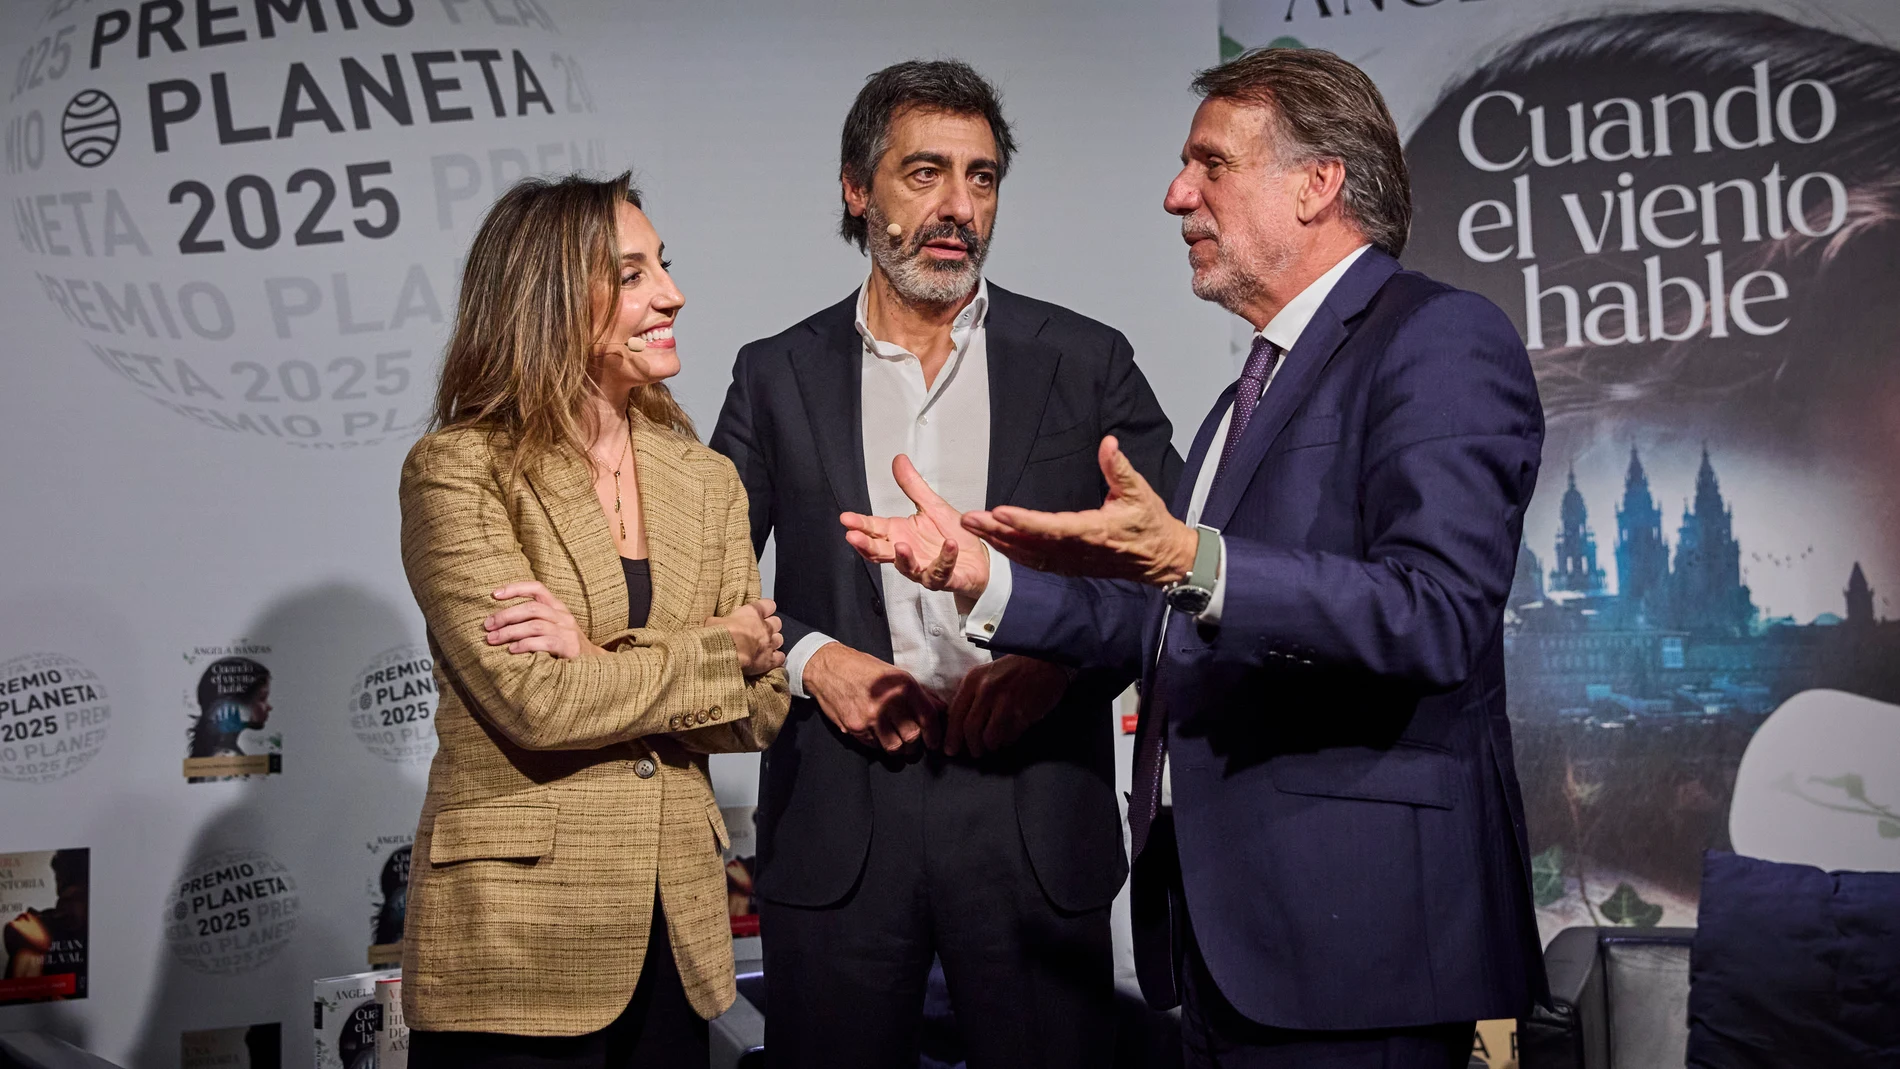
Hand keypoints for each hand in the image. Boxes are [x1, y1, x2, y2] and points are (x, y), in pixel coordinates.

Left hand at [487, 581, 603, 657]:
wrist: (593, 667)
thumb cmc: (564, 648)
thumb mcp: (552, 629)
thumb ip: (533, 622)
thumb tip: (499, 622)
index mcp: (558, 607)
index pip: (537, 588)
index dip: (515, 588)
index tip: (494, 594)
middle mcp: (563, 616)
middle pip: (532, 608)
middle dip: (506, 615)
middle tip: (487, 626)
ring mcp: (568, 631)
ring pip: (535, 624)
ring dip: (510, 632)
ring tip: (493, 639)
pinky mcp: (570, 647)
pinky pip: (545, 642)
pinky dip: (525, 645)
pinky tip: (512, 650)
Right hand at [707, 598, 785, 676]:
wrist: (724, 655)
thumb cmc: (718, 636)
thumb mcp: (713, 622)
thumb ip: (719, 621)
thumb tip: (714, 623)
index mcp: (752, 613)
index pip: (769, 605)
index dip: (766, 609)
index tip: (762, 612)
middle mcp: (764, 627)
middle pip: (777, 622)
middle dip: (770, 626)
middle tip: (761, 631)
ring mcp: (769, 643)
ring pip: (779, 639)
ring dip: (773, 642)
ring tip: (764, 646)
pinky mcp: (770, 660)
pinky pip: (780, 657)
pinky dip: (776, 658)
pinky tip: (769, 659)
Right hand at [804, 642, 942, 752]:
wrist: (827, 667)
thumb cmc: (862, 668)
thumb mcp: (894, 673)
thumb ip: (918, 693)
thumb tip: (940, 709)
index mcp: (903, 685)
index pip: (928, 717)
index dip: (934, 734)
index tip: (933, 743)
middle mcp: (889, 701)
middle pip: (913, 736)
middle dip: (915, 745)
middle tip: (913, 745)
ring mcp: (871, 716)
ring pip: (894, 746)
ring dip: (898, 748)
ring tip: (896, 743)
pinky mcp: (855, 727)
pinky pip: (874, 745)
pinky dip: (878, 744)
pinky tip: (876, 735)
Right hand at [841, 456, 990, 603]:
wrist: (979, 559)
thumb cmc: (953, 535)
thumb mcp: (932, 505)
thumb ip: (913, 486)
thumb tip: (899, 461)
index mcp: (901, 534)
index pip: (875, 529)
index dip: (860, 525)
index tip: (846, 518)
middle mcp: (909, 553)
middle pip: (882, 552)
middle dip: (867, 545)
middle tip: (854, 537)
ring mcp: (924, 569)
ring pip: (909, 568)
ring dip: (904, 558)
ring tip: (901, 545)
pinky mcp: (946, 579)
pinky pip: (942, 572)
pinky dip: (946, 559)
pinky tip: (949, 545)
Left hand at [944, 655, 1070, 757]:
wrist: (1046, 661)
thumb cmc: (1015, 669)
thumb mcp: (987, 673)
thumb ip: (972, 694)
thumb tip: (958, 721)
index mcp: (974, 679)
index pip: (955, 713)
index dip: (952, 735)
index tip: (951, 749)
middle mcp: (986, 690)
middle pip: (970, 729)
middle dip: (972, 746)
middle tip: (975, 752)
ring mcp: (1005, 702)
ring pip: (989, 738)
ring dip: (990, 746)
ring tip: (993, 744)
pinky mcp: (1023, 713)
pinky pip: (1009, 737)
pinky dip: (1007, 741)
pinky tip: (1010, 735)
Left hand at [963, 436, 1196, 585]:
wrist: (1161, 559)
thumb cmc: (1150, 523)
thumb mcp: (1139, 490)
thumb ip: (1119, 467)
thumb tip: (1108, 443)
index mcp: (1093, 531)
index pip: (1052, 527)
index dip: (1024, 521)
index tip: (999, 511)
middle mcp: (1078, 551)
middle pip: (1030, 543)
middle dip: (997, 531)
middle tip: (968, 519)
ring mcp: (1072, 562)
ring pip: (1028, 555)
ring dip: (999, 542)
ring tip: (973, 528)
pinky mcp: (1070, 567)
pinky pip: (1036, 562)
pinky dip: (1013, 553)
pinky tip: (995, 543)